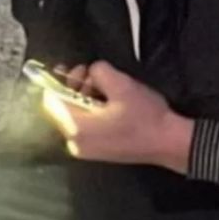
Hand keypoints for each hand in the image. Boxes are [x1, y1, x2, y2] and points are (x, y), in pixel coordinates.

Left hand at [41, 61, 193, 173]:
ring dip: (84, 99)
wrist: (167, 144)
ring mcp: (84, 149)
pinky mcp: (95, 151)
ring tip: (104, 87)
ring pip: (74, 118)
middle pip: (62, 110)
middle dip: (74, 88)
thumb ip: (100, 73)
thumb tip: (92, 70)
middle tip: (92, 74)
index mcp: (77, 128)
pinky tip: (106, 103)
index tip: (69, 68)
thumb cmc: (146, 118)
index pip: (52, 103)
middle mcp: (74, 142)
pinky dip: (90, 112)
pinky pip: (83, 128)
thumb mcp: (123, 86)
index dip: (58, 82)